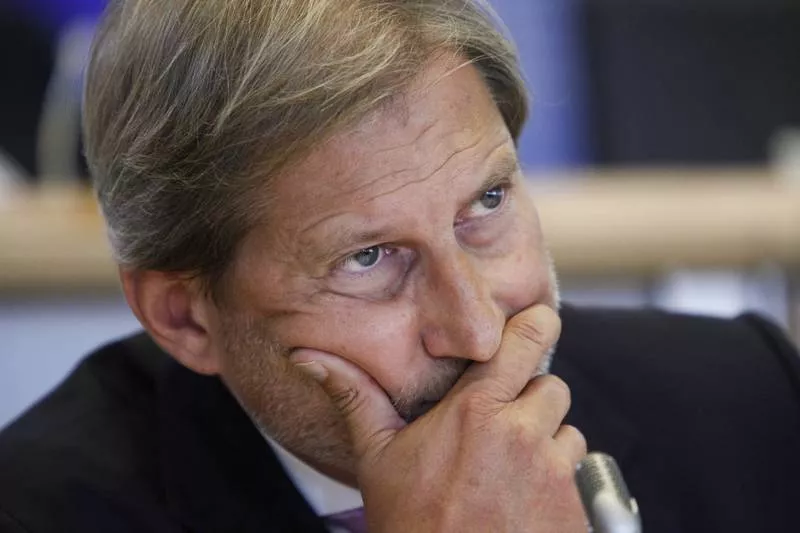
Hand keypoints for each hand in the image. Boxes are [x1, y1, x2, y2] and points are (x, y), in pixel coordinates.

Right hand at [292, 305, 587, 532]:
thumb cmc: (411, 525)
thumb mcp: (377, 459)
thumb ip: (356, 398)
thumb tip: (311, 357)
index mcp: (475, 411)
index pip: (528, 339)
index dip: (535, 326)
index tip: (533, 326)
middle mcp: (521, 433)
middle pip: (552, 386)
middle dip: (531, 400)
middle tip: (500, 428)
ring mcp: (553, 472)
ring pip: (568, 432)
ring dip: (547, 443)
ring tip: (510, 471)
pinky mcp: (575, 507)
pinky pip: (579, 474)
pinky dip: (558, 481)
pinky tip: (522, 502)